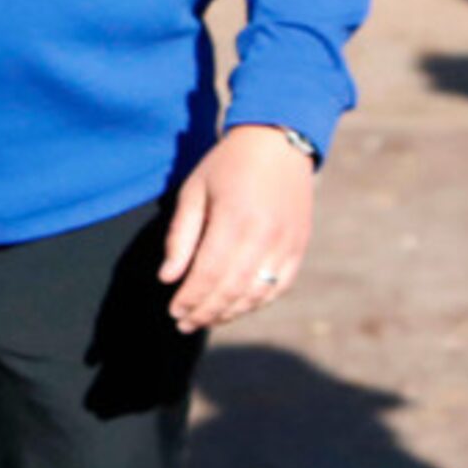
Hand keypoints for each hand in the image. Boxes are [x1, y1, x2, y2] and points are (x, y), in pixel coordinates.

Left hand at [161, 124, 315, 331]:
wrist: (278, 143)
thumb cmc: (226, 165)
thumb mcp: (194, 191)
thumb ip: (180, 236)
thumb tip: (168, 277)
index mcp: (235, 221)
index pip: (209, 274)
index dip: (190, 298)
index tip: (173, 311)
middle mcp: (266, 237)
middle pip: (233, 289)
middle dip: (206, 312)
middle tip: (184, 324)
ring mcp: (288, 244)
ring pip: (258, 293)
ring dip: (230, 312)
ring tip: (206, 320)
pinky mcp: (300, 246)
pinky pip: (280, 285)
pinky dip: (258, 302)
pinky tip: (237, 307)